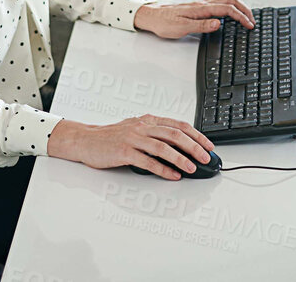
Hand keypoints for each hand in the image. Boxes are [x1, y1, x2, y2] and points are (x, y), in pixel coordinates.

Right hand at [48, 115, 214, 180]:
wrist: (86, 140)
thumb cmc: (112, 137)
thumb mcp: (137, 128)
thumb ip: (156, 134)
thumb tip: (180, 146)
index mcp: (149, 120)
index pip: (179, 125)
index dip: (197, 135)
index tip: (208, 146)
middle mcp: (143, 126)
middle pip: (175, 134)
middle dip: (194, 147)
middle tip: (205, 158)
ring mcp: (133, 138)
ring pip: (163, 147)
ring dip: (180, 159)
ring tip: (191, 168)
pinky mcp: (124, 151)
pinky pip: (147, 161)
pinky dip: (162, 169)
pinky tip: (172, 175)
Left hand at [134, 0, 254, 36]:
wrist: (152, 16)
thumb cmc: (164, 23)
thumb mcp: (181, 28)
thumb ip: (201, 26)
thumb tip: (219, 23)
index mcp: (201, 8)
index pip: (227, 9)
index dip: (241, 17)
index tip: (249, 24)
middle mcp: (203, 3)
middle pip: (231, 0)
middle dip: (245, 9)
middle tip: (252, 20)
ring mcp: (202, 3)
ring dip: (239, 4)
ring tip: (246, 14)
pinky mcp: (199, 6)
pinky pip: (220, 0)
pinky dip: (231, 3)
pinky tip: (231, 10)